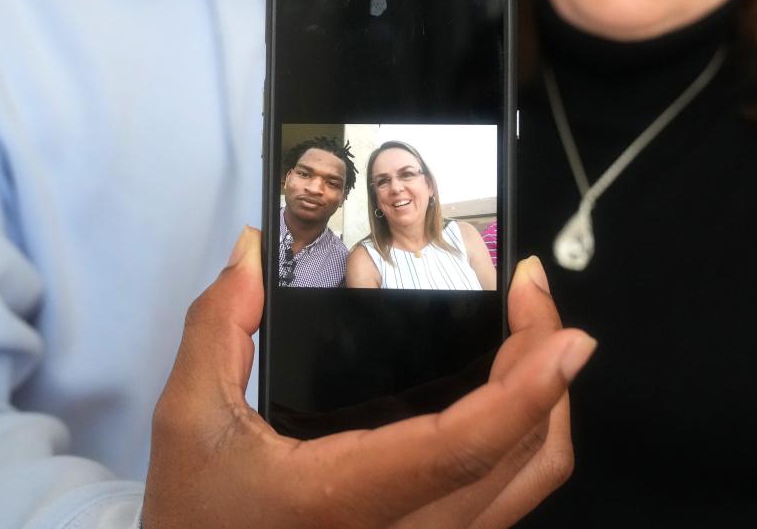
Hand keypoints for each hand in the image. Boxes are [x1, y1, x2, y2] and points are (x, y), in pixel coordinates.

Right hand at [142, 228, 594, 527]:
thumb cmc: (199, 519)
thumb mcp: (189, 423)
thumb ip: (219, 330)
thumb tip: (251, 253)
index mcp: (350, 500)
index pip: (460, 446)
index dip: (526, 391)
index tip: (567, 335)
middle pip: (521, 457)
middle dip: (547, 367)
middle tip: (531, 292)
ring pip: (529, 480)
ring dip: (547, 399)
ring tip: (532, 329)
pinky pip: (510, 493)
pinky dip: (527, 431)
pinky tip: (507, 385)